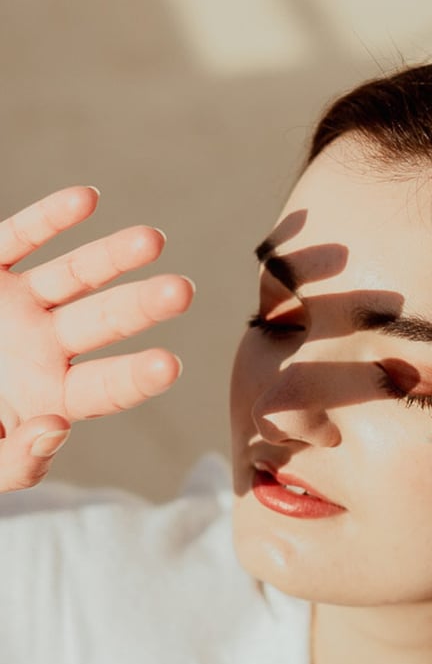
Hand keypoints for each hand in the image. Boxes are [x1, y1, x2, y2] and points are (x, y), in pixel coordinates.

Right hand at [0, 186, 194, 490]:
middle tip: (182, 291)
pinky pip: (18, 239)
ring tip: (153, 240)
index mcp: (50, 397)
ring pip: (73, 275)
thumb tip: (55, 430)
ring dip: (111, 256)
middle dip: (142, 306)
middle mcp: (43, 347)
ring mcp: (17, 305)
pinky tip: (86, 200)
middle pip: (103, 323)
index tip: (169, 365)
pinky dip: (49, 218)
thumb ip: (15, 463)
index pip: (104, 388)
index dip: (136, 376)